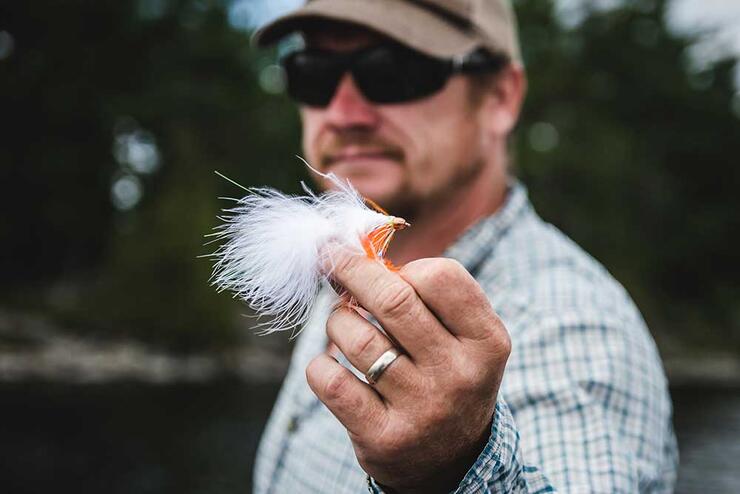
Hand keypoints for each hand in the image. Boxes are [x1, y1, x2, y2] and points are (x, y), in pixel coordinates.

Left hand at [306, 251, 510, 492]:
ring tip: (343, 324)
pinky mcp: (384, 437)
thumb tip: (357, 252)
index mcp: (487, 342)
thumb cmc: (449, 376)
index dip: (405, 265)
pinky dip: (320, 363)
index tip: (384, 267)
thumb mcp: (464, 339)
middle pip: (393, 299)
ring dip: (337, 320)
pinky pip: (331, 380)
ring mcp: (422, 408)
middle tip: (330, 257)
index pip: (441, 276)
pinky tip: (332, 364)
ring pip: (356, 337)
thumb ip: (429, 296)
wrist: (453, 462)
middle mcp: (460, 375)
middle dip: (351, 269)